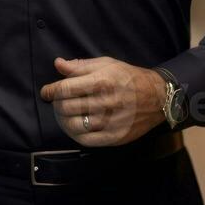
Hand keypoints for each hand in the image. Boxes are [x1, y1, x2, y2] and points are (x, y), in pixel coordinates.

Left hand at [40, 56, 164, 145]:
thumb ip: (80, 65)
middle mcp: (106, 102)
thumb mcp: (107, 64)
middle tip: (57, 102)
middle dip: (56, 104)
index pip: (65, 88)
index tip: (46, 92)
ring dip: (63, 120)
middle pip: (66, 107)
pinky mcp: (114, 137)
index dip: (51, 91)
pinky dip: (74, 134)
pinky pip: (85, 139)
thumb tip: (58, 64)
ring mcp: (110, 122)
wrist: (157, 97)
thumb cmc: (129, 77)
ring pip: (73, 125)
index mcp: (102, 81)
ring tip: (64, 114)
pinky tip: (74, 127)